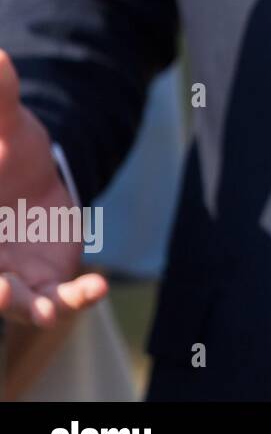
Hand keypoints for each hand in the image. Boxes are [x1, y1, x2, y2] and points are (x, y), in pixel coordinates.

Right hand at [0, 51, 107, 325]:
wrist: (35, 174)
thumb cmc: (5, 152)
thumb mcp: (5, 125)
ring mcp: (6, 277)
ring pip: (9, 302)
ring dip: (20, 307)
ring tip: (41, 309)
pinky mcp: (44, 285)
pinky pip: (57, 300)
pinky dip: (76, 299)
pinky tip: (98, 285)